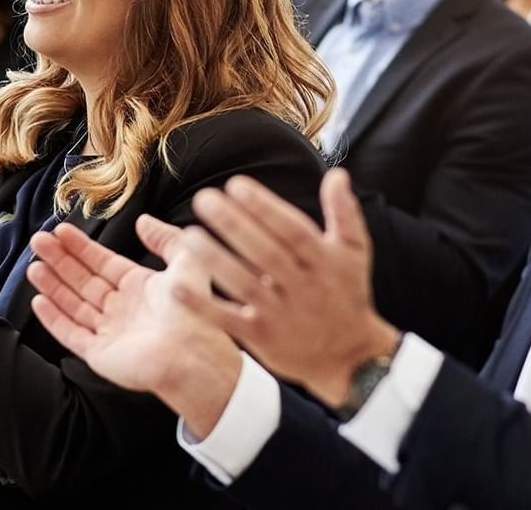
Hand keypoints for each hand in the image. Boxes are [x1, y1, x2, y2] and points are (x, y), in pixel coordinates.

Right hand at [28, 221, 242, 435]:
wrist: (194, 353)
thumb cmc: (195, 309)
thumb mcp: (186, 261)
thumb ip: (165, 238)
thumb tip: (143, 221)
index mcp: (140, 288)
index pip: (103, 263)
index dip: (82, 247)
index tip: (61, 230)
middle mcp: (122, 309)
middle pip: (83, 280)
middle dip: (60, 260)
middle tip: (38, 241)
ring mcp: (110, 332)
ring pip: (73, 304)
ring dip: (53, 285)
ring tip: (33, 265)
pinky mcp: (100, 354)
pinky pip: (71, 334)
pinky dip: (53, 319)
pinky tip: (38, 301)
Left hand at [176, 169, 400, 407]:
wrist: (349, 356)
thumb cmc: (346, 293)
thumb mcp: (353, 252)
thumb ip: (343, 212)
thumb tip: (336, 173)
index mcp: (324, 261)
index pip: (293, 230)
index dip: (265, 208)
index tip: (235, 185)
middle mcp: (303, 287)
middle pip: (265, 253)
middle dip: (234, 225)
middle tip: (203, 198)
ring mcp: (281, 314)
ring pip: (245, 285)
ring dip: (215, 260)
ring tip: (189, 236)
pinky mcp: (262, 338)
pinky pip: (229, 320)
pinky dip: (203, 306)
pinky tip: (176, 287)